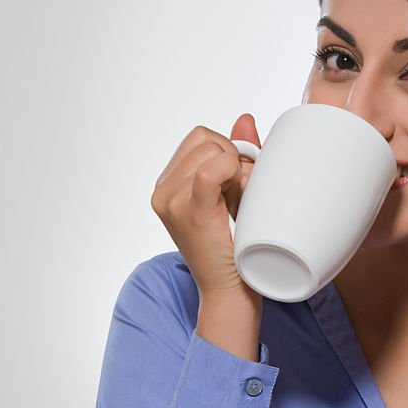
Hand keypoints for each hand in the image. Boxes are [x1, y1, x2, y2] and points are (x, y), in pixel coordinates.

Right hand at [150, 113, 262, 304]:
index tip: (237, 183)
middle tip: (239, 195)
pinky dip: (232, 173)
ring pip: (213, 150)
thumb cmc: (237, 242)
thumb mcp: (236, 190)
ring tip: (238, 203)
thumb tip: (245, 117)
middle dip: (233, 159)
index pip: (201, 137)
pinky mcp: (188, 211)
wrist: (232, 290)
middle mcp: (162, 190)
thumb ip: (237, 153)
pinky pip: (210, 171)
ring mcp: (170, 201)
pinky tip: (238, 198)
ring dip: (238, 170)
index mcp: (168, 182)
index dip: (228, 151)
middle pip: (206, 139)